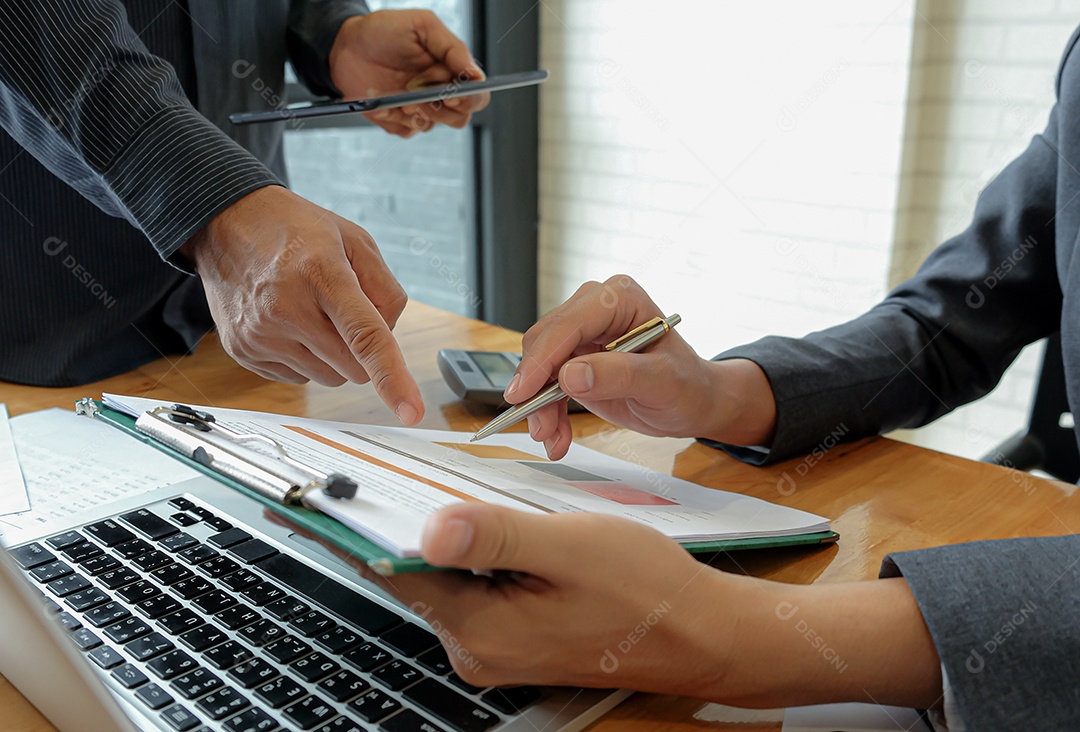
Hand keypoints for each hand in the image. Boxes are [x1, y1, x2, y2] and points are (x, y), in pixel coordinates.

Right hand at [182, 185, 423, 424]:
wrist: (228, 223)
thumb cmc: (297, 230)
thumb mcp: (356, 240)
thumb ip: (387, 291)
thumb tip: (389, 339)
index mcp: (321, 274)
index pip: (364, 336)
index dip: (392, 377)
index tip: (412, 411)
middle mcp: (286, 308)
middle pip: (353, 368)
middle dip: (362, 351)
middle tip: (343, 311)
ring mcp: (260, 334)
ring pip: (327, 378)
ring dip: (332, 355)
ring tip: (311, 310)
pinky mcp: (243, 351)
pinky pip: (298, 378)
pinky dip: (305, 357)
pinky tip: (290, 323)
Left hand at [271, 503, 940, 706]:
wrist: (700, 632)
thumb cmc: (644, 587)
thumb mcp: (570, 547)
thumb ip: (496, 536)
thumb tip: (429, 531)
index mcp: (480, 629)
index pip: (396, 572)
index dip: (361, 526)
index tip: (320, 495)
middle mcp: (477, 647)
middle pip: (418, 575)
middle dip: (405, 524)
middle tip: (374, 472)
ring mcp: (496, 648)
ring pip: (448, 578)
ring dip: (444, 537)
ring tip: (444, 490)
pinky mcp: (515, 638)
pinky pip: (474, 588)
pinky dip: (472, 554)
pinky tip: (491, 525)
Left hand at [329, 10, 489, 136]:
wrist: (347, 46)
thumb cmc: (384, 31)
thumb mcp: (422, 26)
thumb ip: (452, 48)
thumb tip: (476, 75)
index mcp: (452, 70)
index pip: (477, 94)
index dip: (469, 99)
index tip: (451, 94)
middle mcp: (441, 92)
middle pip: (460, 117)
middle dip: (438, 107)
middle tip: (415, 94)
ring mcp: (421, 109)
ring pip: (432, 125)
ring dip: (412, 111)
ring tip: (394, 94)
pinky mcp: (401, 121)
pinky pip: (407, 131)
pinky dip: (392, 116)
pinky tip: (380, 101)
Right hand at [508, 275, 777, 458]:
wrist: (693, 403)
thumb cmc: (688, 386)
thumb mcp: (662, 382)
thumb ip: (619, 375)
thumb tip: (571, 375)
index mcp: (619, 298)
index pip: (568, 324)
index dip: (541, 359)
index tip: (523, 394)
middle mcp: (595, 309)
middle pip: (545, 344)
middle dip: (537, 389)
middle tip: (540, 427)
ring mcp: (582, 334)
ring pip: (539, 367)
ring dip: (540, 407)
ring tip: (553, 439)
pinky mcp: (574, 359)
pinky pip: (546, 384)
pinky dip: (547, 412)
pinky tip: (558, 436)